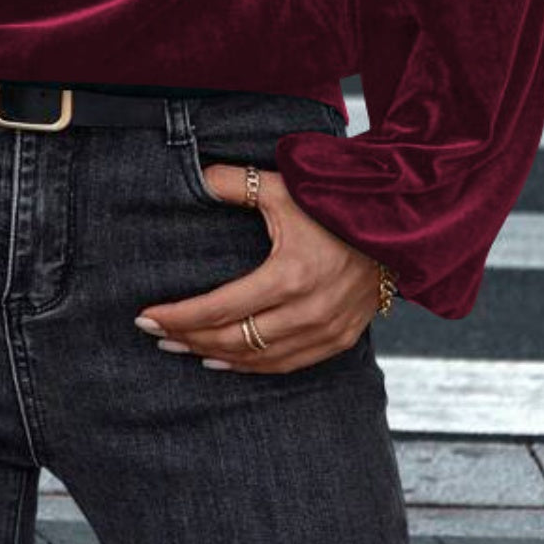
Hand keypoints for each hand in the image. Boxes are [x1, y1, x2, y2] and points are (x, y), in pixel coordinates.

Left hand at [136, 162, 380, 372]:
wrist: (398, 224)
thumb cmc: (335, 202)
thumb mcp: (286, 187)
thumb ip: (238, 183)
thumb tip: (198, 175)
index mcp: (291, 275)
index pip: (220, 307)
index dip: (179, 315)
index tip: (146, 316)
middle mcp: (309, 311)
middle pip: (233, 338)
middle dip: (187, 336)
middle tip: (154, 333)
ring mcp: (327, 330)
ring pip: (257, 358)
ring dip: (213, 355)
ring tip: (178, 347)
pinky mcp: (340, 340)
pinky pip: (286, 365)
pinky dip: (250, 367)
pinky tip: (221, 362)